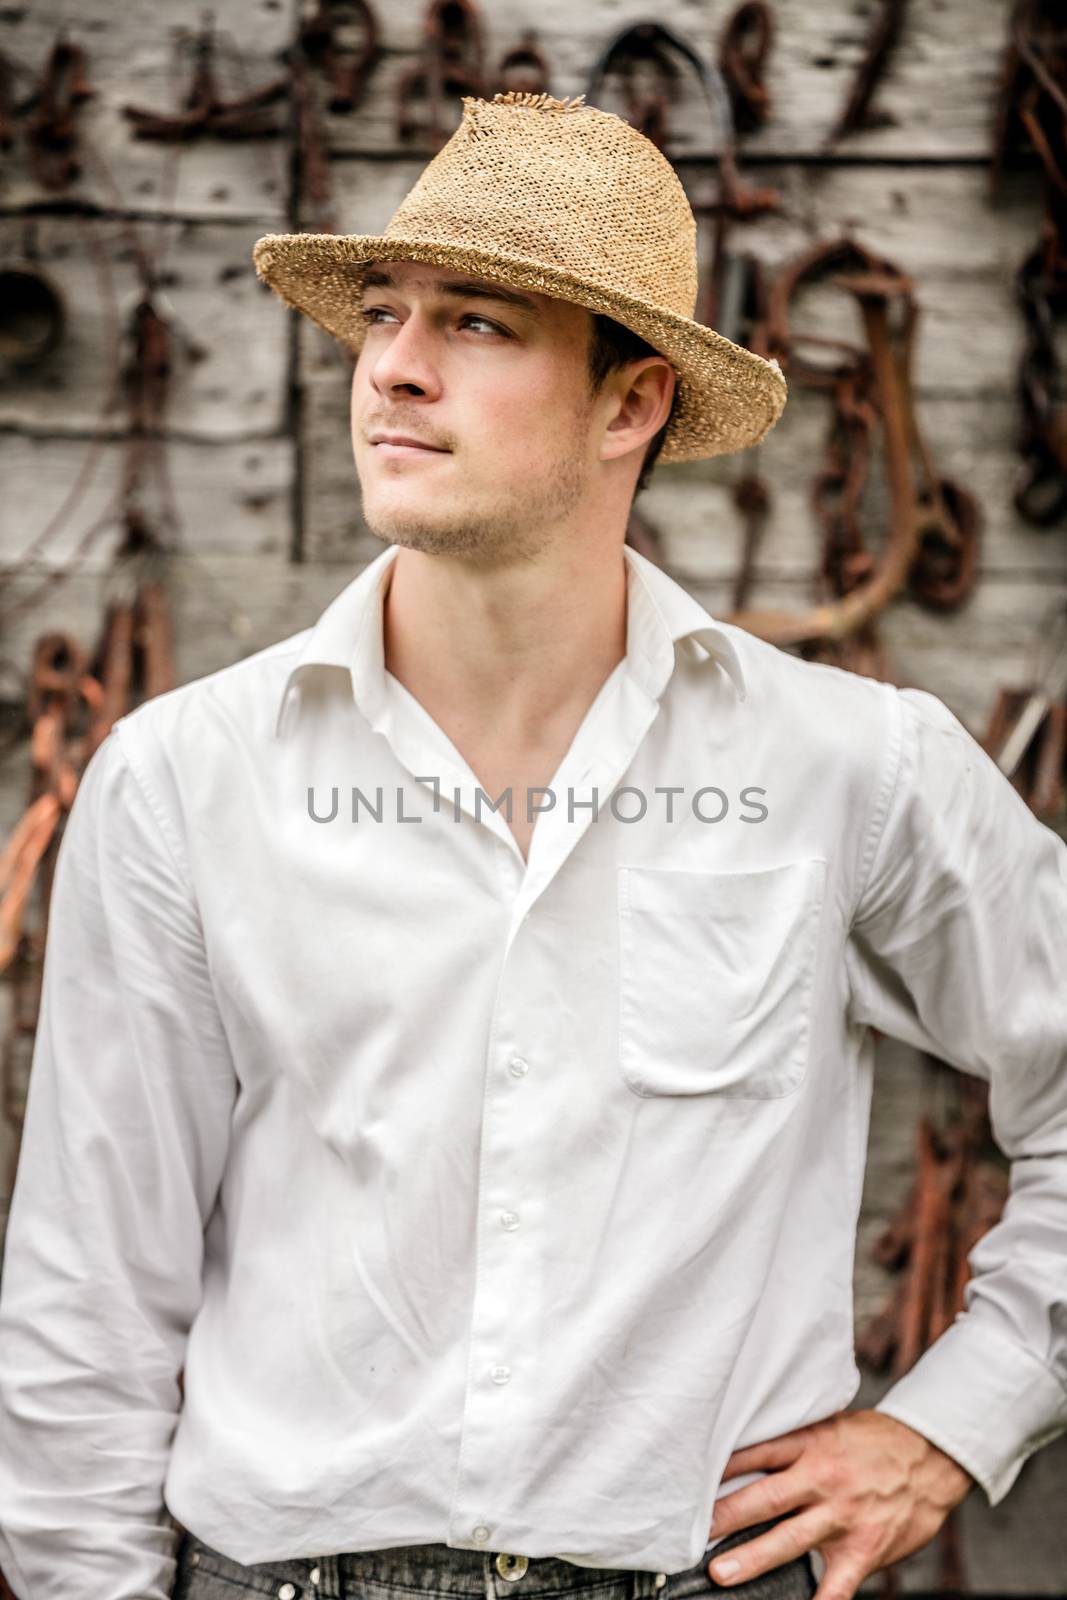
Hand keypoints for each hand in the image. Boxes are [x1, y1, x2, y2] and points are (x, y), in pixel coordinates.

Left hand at [705, 1409, 975, 1599]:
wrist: (931, 1455)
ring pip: (790, 1540)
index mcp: (810, 1445)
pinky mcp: (864, 1548)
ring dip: (753, 1558)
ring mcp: (842, 1517)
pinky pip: (837, 1584)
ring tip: (721, 1572)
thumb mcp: (830, 1426)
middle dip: (725, 1518)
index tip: (689, 1482)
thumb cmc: (873, 1441)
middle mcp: (822, 1479)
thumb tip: (747, 1452)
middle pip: (764, 1498)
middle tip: (692, 1533)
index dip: (721, 1469)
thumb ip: (794, 1442)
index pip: (755, 1454)